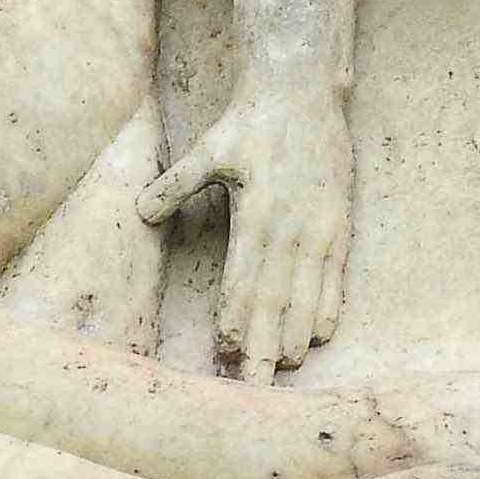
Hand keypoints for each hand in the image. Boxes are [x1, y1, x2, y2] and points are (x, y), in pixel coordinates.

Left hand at [146, 83, 351, 373]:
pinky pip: (335, 278)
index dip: (235, 321)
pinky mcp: (339, 224)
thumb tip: (139, 213)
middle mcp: (293, 228)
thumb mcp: (207, 149)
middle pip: (276, 301)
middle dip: (262, 347)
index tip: (223, 355)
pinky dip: (326, 310)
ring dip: (294, 337)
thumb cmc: (250, 122)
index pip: (245, 282)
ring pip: (308, 297)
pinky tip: (316, 337)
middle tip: (253, 387)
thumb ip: (175, 184)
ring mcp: (321, 229)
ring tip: (281, 370)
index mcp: (258, 215)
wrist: (304, 90)